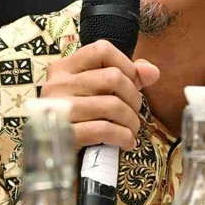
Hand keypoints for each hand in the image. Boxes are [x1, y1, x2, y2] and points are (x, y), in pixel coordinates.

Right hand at [42, 40, 159, 150]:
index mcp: (63, 68)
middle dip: (133, 97)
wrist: (52, 154)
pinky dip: (123, 137)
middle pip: (113, 78)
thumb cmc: (78, 118)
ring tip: (132, 129)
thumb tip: (151, 72)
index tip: (132, 83)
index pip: (102, 50)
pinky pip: (105, 130)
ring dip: (131, 120)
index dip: (126, 65)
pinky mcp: (65, 135)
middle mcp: (57, 84)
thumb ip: (126, 76)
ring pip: (112, 105)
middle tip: (134, 112)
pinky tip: (126, 142)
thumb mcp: (97, 92)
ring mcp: (58, 110)